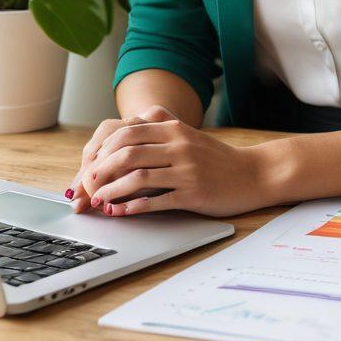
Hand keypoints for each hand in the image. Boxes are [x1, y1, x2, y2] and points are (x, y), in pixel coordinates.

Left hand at [78, 107, 274, 217]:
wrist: (253, 173)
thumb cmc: (216, 159)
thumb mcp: (188, 136)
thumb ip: (159, 135)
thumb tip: (119, 147)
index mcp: (175, 128)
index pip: (127, 132)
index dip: (103, 149)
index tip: (90, 164)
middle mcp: (179, 144)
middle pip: (127, 152)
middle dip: (100, 170)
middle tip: (86, 185)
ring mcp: (186, 169)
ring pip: (137, 177)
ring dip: (111, 191)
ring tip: (98, 201)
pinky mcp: (193, 193)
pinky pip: (155, 201)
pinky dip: (132, 208)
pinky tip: (120, 212)